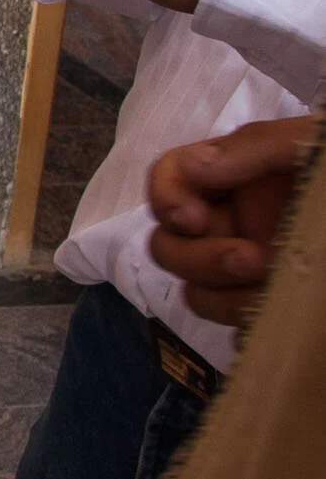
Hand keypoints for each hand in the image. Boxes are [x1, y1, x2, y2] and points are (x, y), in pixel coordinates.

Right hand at [147, 114, 316, 326]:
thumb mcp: (314, 147)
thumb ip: (254, 150)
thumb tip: (194, 168)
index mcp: (240, 177)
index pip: (170, 179)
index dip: (168, 198)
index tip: (197, 217)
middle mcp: (237, 223)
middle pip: (170, 245)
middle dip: (202, 257)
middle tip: (255, 260)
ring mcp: (253, 271)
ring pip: (199, 294)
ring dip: (229, 298)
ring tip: (277, 291)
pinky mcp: (273, 310)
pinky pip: (236, 331)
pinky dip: (251, 330)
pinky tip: (284, 314)